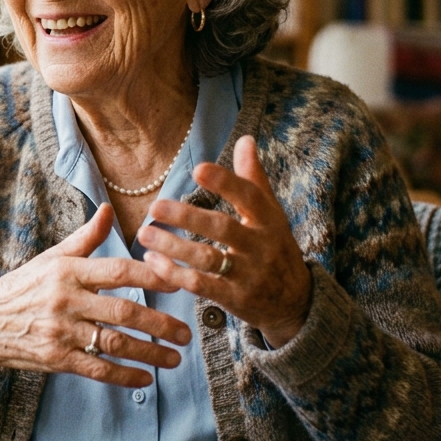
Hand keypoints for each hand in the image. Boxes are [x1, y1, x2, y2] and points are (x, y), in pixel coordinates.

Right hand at [0, 204, 191, 387]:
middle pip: (123, 311)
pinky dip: (124, 376)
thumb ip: (85, 238)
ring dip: (149, 353)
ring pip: (114, 343)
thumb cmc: (25, 286)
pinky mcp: (56, 358)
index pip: (117, 271)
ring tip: (175, 358)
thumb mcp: (52, 257)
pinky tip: (146, 378)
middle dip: (160, 323)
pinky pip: (96, 369)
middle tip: (187, 333)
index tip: (179, 282)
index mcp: (69, 270)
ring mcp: (61, 331)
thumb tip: (109, 209)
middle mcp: (66, 300)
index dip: (151, 276)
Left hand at [137, 135, 311, 348]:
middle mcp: (260, 246)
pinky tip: (153, 261)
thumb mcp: (272, 214)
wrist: (296, 301)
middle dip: (187, 216)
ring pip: (206, 258)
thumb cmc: (275, 248)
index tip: (198, 169)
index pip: (249, 196)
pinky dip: (174, 274)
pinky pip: (200, 285)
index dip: (225, 182)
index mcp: (269, 220)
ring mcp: (248, 274)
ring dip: (173, 246)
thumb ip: (254, 178)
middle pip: (222, 228)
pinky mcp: (234, 298)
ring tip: (144, 234)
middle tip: (155, 206)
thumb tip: (245, 139)